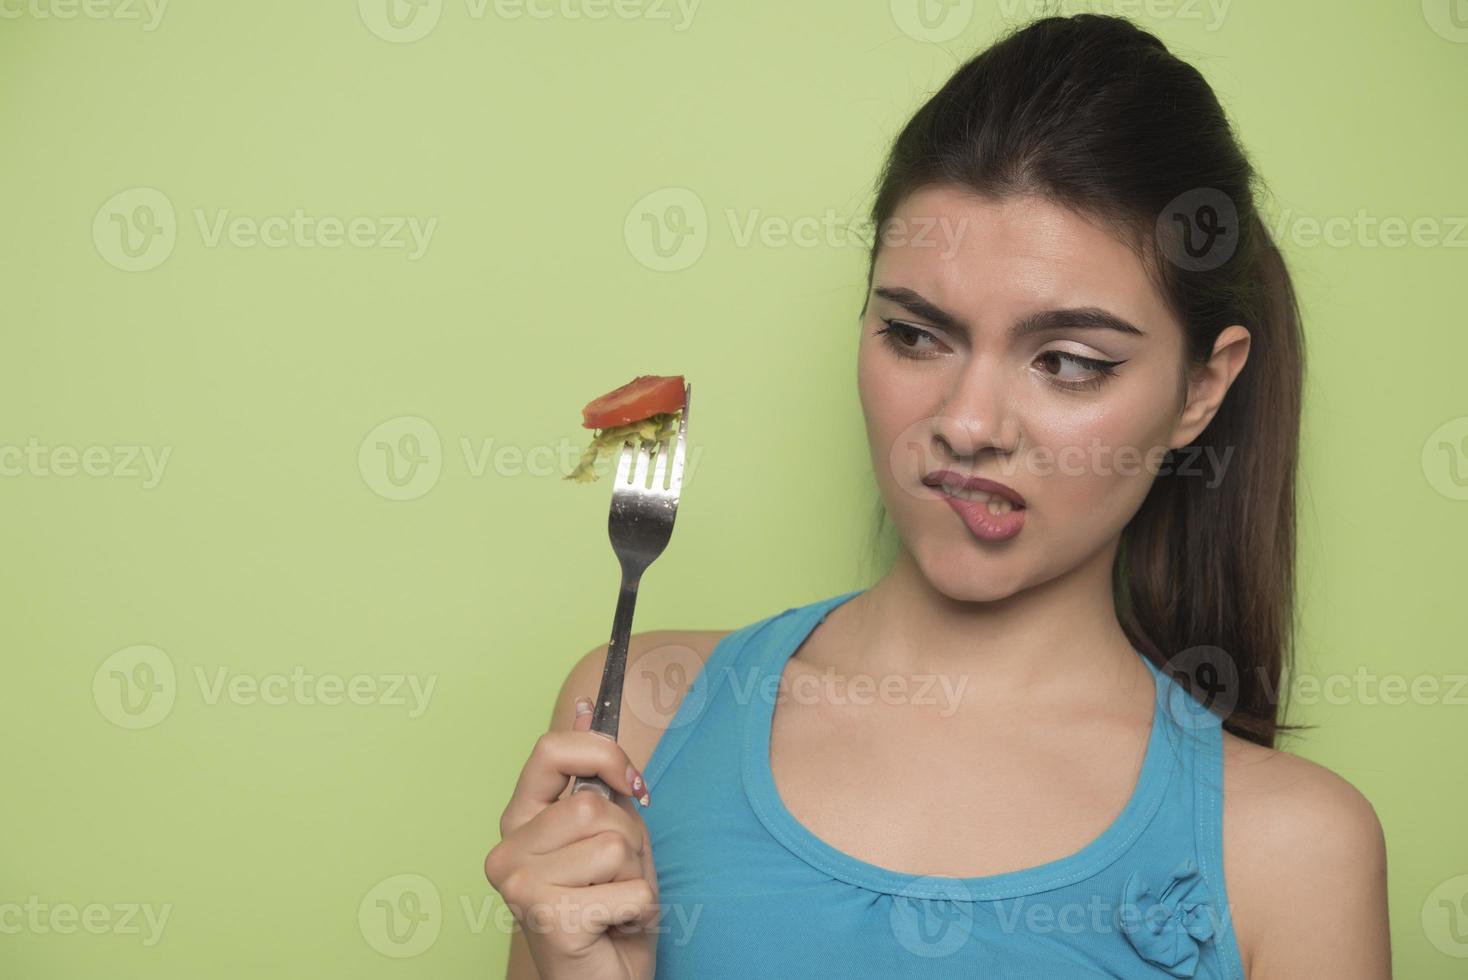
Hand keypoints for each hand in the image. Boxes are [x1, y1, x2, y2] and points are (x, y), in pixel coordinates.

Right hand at [486, 696, 659, 979]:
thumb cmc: (608, 910)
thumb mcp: (608, 833)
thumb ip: (594, 777)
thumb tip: (586, 707)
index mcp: (518, 821)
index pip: (549, 749)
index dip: (602, 753)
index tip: (630, 783)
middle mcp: (506, 851)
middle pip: (593, 805)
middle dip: (628, 841)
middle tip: (615, 877)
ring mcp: (519, 885)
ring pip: (613, 844)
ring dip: (635, 877)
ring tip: (615, 903)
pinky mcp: (547, 917)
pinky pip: (627, 888)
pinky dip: (640, 910)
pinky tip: (616, 927)